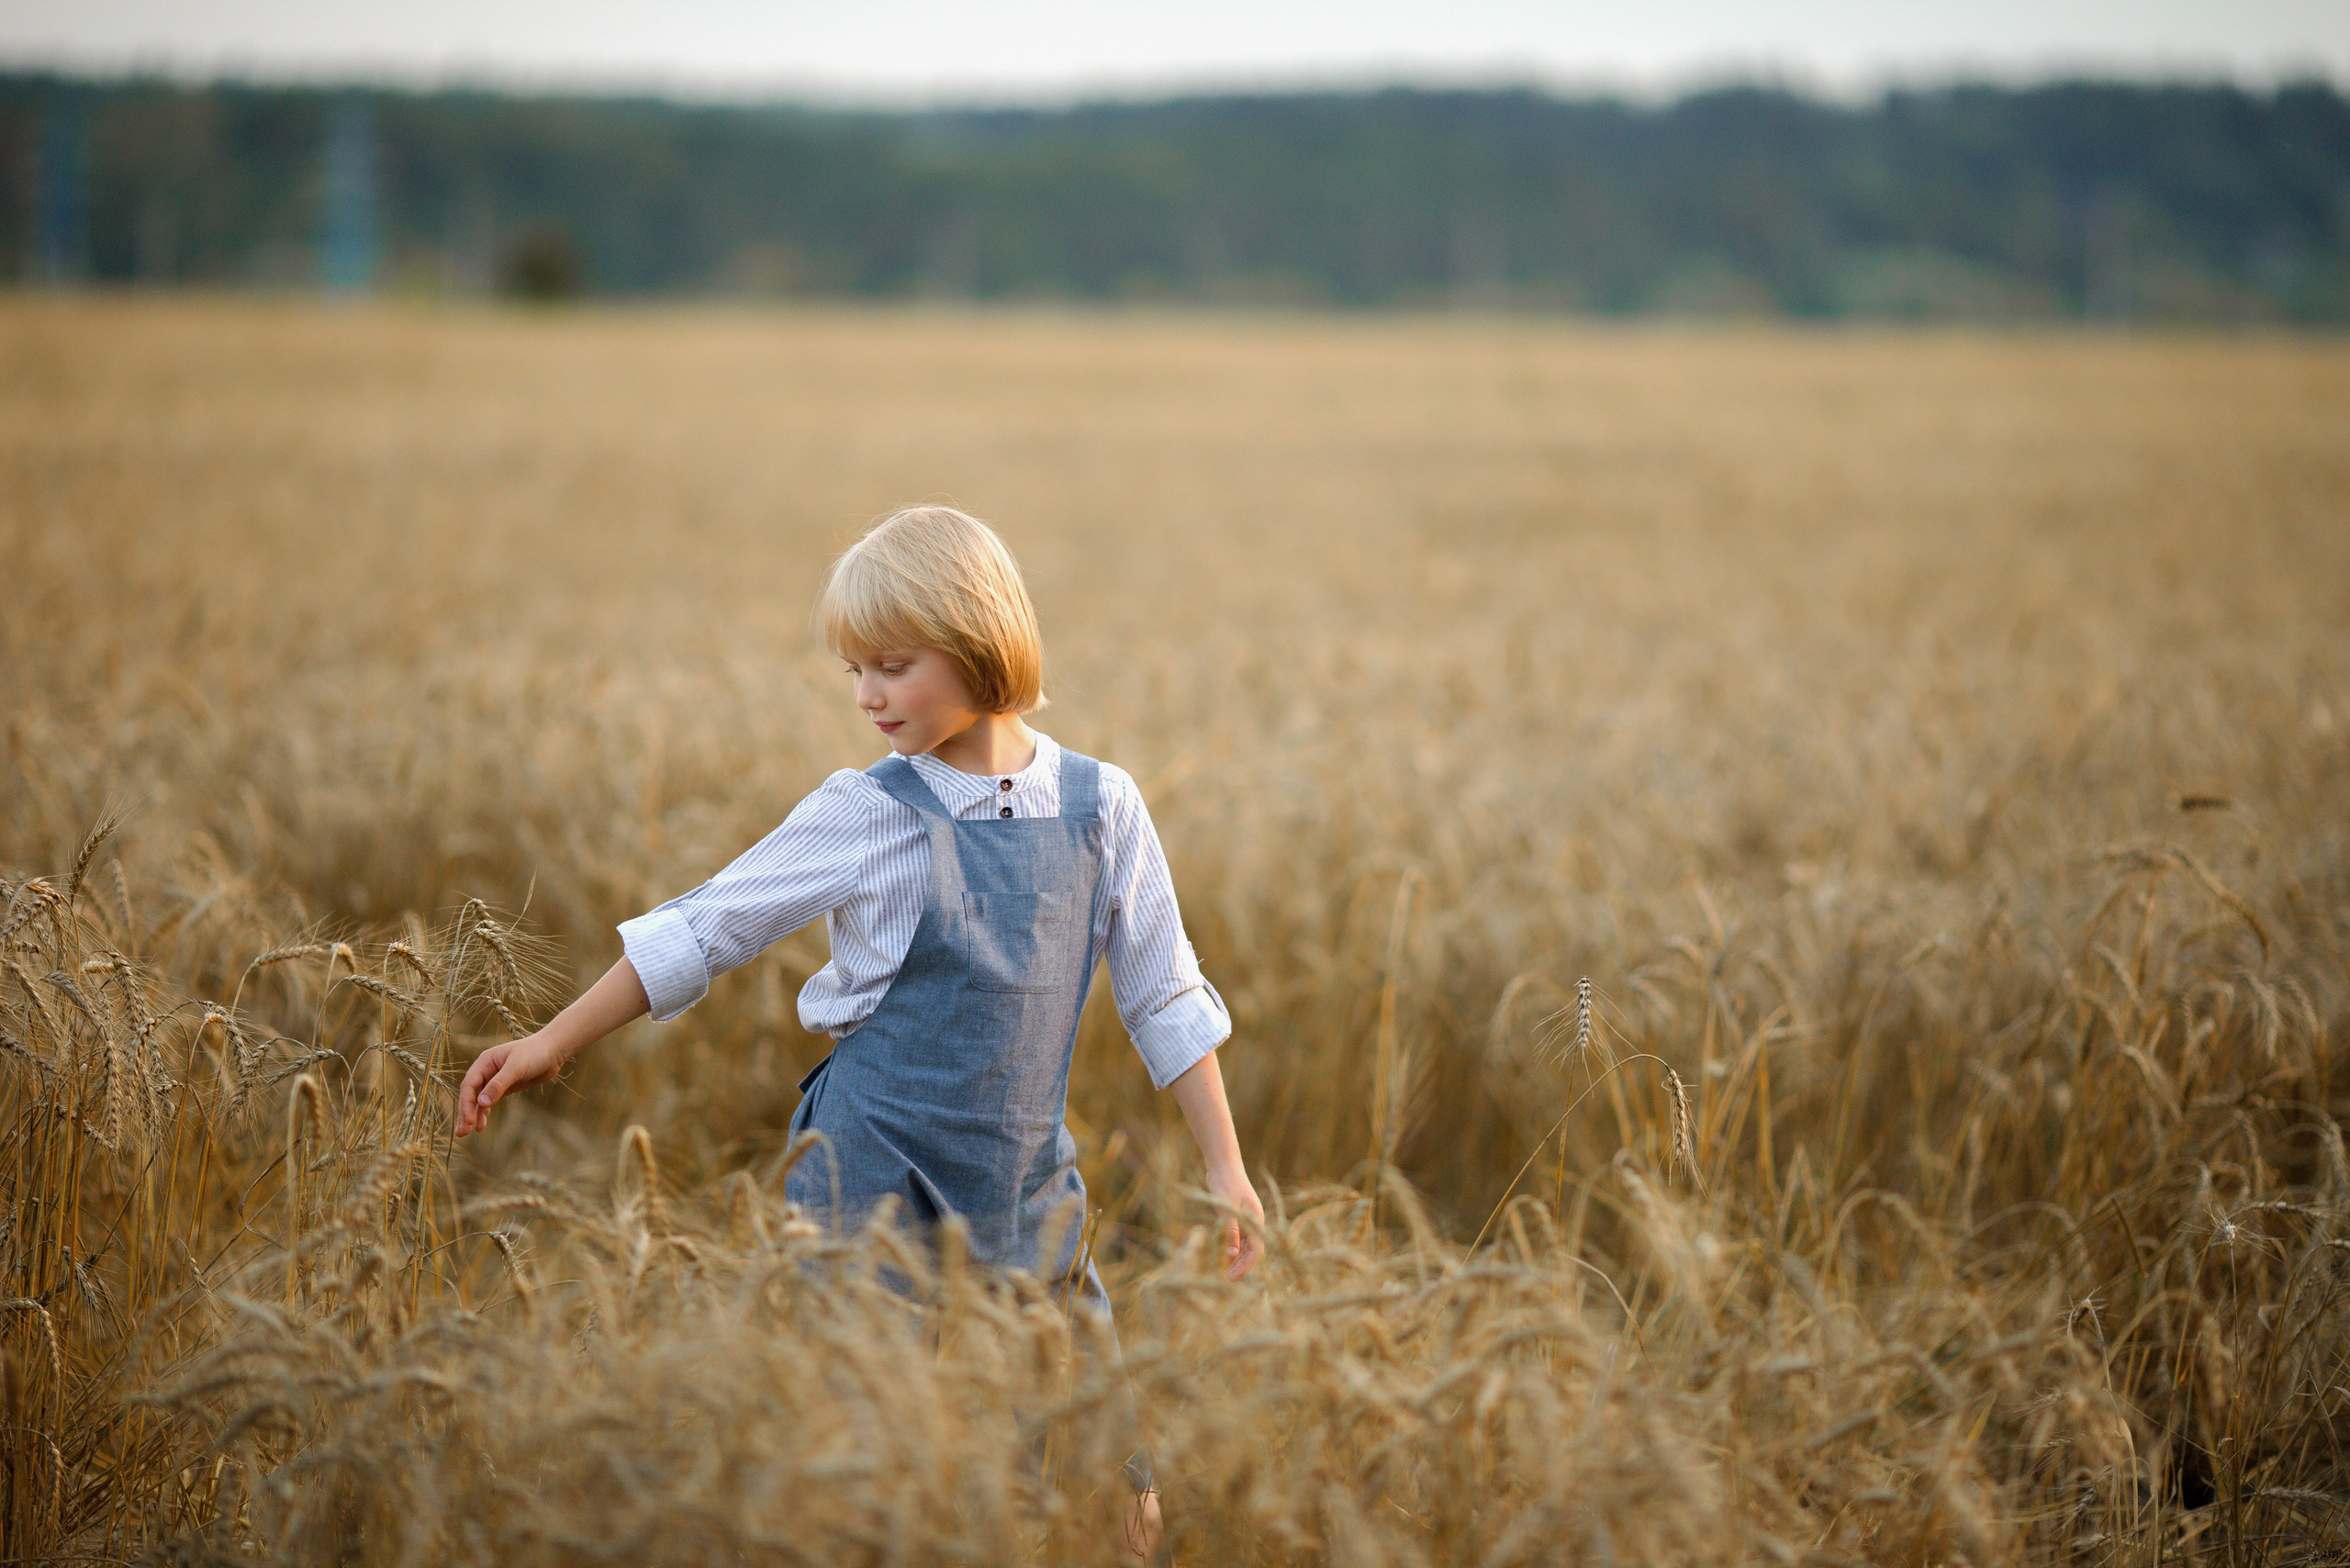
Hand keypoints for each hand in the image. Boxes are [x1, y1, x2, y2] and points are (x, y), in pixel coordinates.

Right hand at [454, 1030, 566, 1136]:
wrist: (552, 1052)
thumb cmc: (534, 1053)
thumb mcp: (517, 1067)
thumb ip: (499, 1084)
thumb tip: (481, 1102)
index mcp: (484, 1062)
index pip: (469, 1084)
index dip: (467, 1103)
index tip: (469, 1120)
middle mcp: (485, 1071)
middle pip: (470, 1094)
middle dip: (465, 1113)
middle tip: (462, 1132)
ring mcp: (493, 1080)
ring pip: (477, 1100)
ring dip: (471, 1115)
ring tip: (465, 1133)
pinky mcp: (503, 1088)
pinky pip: (489, 1102)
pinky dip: (484, 1113)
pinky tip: (480, 1126)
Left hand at [1206, 1160, 1264, 1280]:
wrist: (1223, 1164)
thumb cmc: (1226, 1183)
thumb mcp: (1226, 1208)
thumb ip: (1230, 1231)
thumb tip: (1232, 1255)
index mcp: (1256, 1221)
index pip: (1257, 1251)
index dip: (1245, 1267)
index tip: (1230, 1278)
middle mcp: (1254, 1222)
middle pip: (1251, 1252)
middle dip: (1239, 1267)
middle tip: (1223, 1280)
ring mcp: (1245, 1220)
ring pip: (1244, 1246)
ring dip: (1234, 1260)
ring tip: (1221, 1272)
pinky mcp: (1235, 1217)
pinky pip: (1236, 1239)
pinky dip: (1229, 1249)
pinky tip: (1220, 1257)